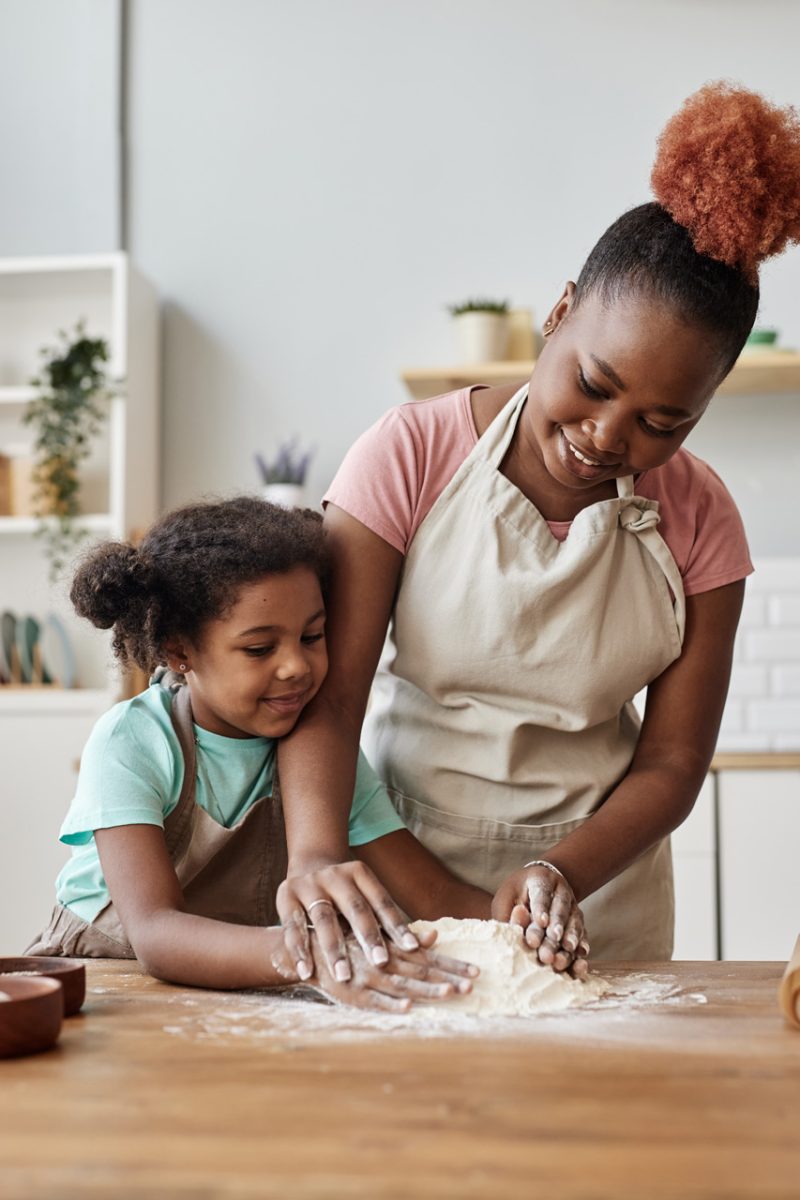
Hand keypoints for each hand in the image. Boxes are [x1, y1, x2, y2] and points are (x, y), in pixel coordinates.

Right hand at [271, 928, 478, 1011]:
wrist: (305, 949)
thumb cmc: (347, 942)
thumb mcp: (377, 937)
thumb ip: (405, 939)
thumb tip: (435, 936)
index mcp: (392, 948)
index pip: (429, 958)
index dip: (453, 965)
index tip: (477, 971)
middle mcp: (383, 960)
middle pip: (421, 972)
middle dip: (447, 979)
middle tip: (472, 985)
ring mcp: (367, 977)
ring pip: (402, 985)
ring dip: (426, 990)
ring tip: (450, 993)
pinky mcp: (350, 994)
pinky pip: (373, 1001)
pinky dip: (389, 1004)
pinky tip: (407, 1007)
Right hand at [276, 859, 421, 983]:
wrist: (306, 863)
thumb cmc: (346, 893)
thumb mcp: (367, 898)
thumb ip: (392, 920)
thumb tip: (433, 939)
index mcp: (360, 873)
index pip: (382, 900)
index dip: (396, 924)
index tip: (412, 948)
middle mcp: (335, 876)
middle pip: (355, 908)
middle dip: (368, 937)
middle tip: (381, 964)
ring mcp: (309, 884)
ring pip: (323, 918)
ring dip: (333, 948)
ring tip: (343, 977)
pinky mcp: (285, 896)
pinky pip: (292, 926)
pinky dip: (299, 949)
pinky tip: (306, 971)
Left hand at [492, 864, 589, 978]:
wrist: (535, 890)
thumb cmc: (516, 897)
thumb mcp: (506, 900)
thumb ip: (509, 914)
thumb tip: (518, 919)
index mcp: (540, 879)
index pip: (541, 893)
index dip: (541, 908)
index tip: (541, 922)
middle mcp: (560, 891)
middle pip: (560, 909)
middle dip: (556, 928)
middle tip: (552, 941)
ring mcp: (572, 905)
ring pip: (574, 921)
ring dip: (572, 936)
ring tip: (568, 949)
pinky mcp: (578, 921)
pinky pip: (583, 932)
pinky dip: (582, 943)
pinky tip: (581, 953)